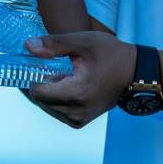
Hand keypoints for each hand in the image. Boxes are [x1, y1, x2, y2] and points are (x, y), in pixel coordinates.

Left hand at [22, 33, 137, 128]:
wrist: (134, 73)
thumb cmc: (110, 54)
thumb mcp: (84, 42)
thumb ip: (54, 44)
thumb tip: (28, 46)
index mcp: (77, 92)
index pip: (37, 91)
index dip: (34, 75)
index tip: (41, 63)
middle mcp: (76, 111)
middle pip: (40, 99)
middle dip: (41, 83)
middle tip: (53, 67)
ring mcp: (78, 119)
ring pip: (46, 106)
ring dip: (48, 91)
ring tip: (63, 75)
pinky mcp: (80, 122)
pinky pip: (57, 111)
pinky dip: (56, 99)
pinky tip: (67, 85)